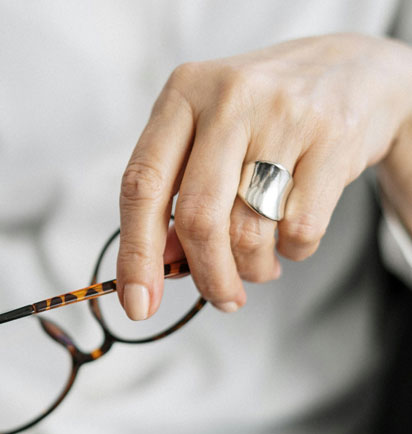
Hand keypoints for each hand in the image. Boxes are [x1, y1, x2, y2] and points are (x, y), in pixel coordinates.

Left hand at [117, 34, 411, 316]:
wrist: (353, 73)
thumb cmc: (260, 120)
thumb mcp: (206, 140)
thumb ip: (176, 196)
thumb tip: (161, 266)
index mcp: (182, 95)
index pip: (141, 186)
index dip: (135, 255)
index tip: (137, 306)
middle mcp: (228, 98)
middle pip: (198, 217)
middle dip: (207, 275)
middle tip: (221, 299)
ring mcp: (283, 114)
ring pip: (249, 231)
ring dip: (251, 269)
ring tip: (260, 264)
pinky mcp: (333, 138)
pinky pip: (300, 230)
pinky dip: (292, 252)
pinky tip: (291, 237)